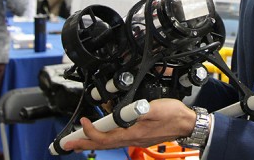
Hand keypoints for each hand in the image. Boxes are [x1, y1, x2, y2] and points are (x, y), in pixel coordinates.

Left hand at [63, 99, 195, 150]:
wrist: (187, 123)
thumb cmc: (174, 115)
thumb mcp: (157, 107)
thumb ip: (139, 109)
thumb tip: (123, 110)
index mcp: (134, 132)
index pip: (107, 136)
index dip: (91, 132)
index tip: (82, 123)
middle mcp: (133, 139)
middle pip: (103, 144)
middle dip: (83, 144)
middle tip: (66, 145)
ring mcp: (135, 139)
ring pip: (108, 143)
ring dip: (92, 142)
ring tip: (78, 142)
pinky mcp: (139, 137)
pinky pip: (116, 140)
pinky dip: (104, 139)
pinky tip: (102, 135)